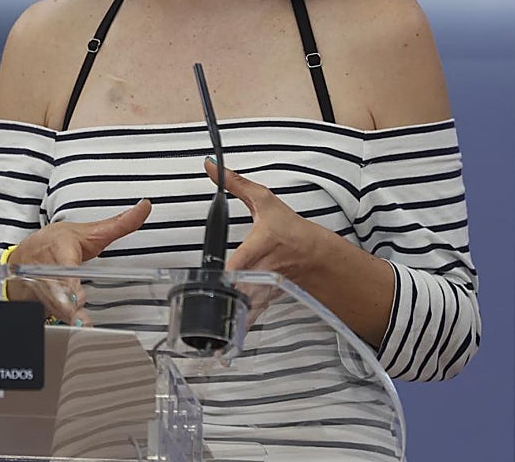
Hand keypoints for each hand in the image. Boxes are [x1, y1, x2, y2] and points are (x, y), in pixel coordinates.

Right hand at [6, 199, 150, 322]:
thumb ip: (119, 223)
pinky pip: (53, 314)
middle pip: (59, 290)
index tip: (77, 293)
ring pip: (55, 306)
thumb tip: (145, 207)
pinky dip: (64, 323)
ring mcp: (44, 289)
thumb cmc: (56, 242)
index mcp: (61, 250)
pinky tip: (76, 333)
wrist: (24, 257)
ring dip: (68, 317)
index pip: (64, 265)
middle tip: (82, 318)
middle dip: (69, 305)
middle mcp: (50, 271)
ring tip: (82, 327)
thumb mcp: (88, 231)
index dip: (69, 281)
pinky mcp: (42, 302)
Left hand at [203, 158, 393, 345]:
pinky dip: (237, 332)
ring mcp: (264, 289)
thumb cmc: (288, 228)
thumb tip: (210, 165)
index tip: (217, 281)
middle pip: (240, 291)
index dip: (230, 272)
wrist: (314, 254)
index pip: (243, 260)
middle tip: (200, 320)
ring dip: (228, 325)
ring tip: (208, 343)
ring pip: (245, 311)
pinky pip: (249, 319)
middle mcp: (263, 271)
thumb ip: (235, 183)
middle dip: (223, 305)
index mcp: (261, 246)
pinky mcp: (264, 301)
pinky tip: (223, 349)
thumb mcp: (264, 201)